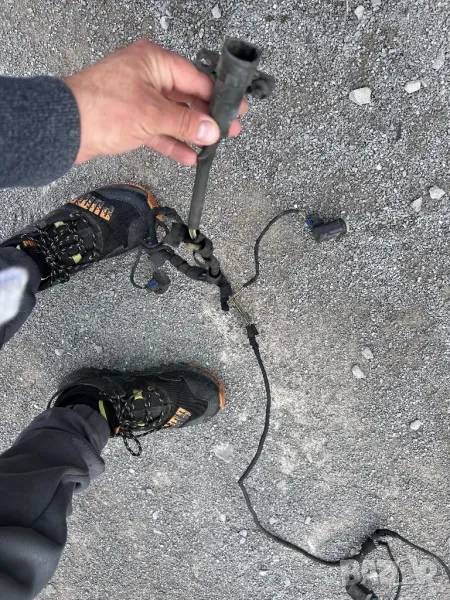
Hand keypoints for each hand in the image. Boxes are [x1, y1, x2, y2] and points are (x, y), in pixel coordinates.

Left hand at [65, 40, 247, 165]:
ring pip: (173, 116)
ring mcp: (139, 100)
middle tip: (228, 131)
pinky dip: (173, 143)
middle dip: (206, 117)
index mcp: (153, 63)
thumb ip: (185, 122)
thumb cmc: (99, 108)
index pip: (195, 78)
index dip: (217, 96)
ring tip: (212, 146)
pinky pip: (159, 131)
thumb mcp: (152, 115)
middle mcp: (147, 78)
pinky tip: (189, 156)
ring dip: (191, 133)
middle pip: (186, 98)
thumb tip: (211, 128)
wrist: (64, 129)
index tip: (235, 108)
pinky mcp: (131, 121)